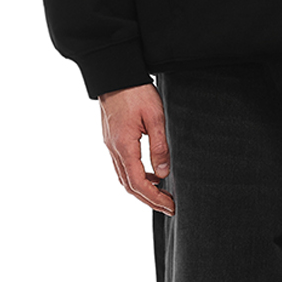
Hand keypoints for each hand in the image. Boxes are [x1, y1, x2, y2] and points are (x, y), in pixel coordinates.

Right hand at [99, 83, 173, 213]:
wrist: (115, 74)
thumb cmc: (135, 91)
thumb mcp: (155, 117)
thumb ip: (159, 147)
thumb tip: (163, 174)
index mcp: (123, 146)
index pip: (138, 183)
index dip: (155, 198)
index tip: (170, 206)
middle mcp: (113, 149)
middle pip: (129, 186)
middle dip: (149, 200)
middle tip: (168, 207)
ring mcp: (110, 145)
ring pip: (124, 178)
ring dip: (142, 190)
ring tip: (162, 195)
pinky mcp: (112, 139)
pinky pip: (122, 166)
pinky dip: (136, 176)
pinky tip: (151, 174)